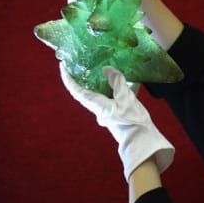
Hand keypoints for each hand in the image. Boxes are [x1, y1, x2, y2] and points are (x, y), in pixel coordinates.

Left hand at [60, 63, 173, 180]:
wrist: (140, 139)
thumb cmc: (131, 120)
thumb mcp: (125, 97)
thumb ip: (116, 81)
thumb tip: (106, 69)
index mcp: (96, 104)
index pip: (76, 90)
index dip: (68, 78)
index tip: (63, 66)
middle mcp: (98, 109)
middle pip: (88, 91)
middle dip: (86, 77)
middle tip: (87, 63)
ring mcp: (108, 112)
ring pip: (103, 93)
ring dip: (106, 82)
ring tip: (113, 69)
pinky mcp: (117, 114)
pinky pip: (116, 98)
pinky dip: (121, 89)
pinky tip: (132, 82)